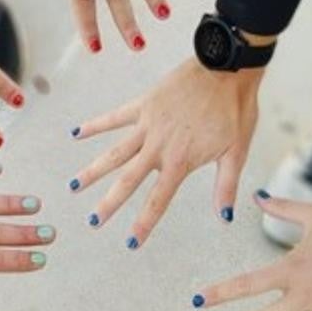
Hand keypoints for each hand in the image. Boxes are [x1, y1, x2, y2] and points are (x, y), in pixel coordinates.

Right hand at [69, 58, 261, 248]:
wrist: (227, 67)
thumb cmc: (235, 109)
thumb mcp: (236, 151)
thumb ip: (225, 185)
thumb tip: (224, 217)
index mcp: (180, 161)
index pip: (158, 200)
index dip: (144, 223)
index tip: (131, 243)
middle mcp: (159, 146)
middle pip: (127, 180)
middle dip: (109, 203)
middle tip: (92, 221)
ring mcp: (148, 124)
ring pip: (114, 152)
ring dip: (93, 170)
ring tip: (74, 186)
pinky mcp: (144, 104)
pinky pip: (114, 117)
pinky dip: (95, 125)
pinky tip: (76, 133)